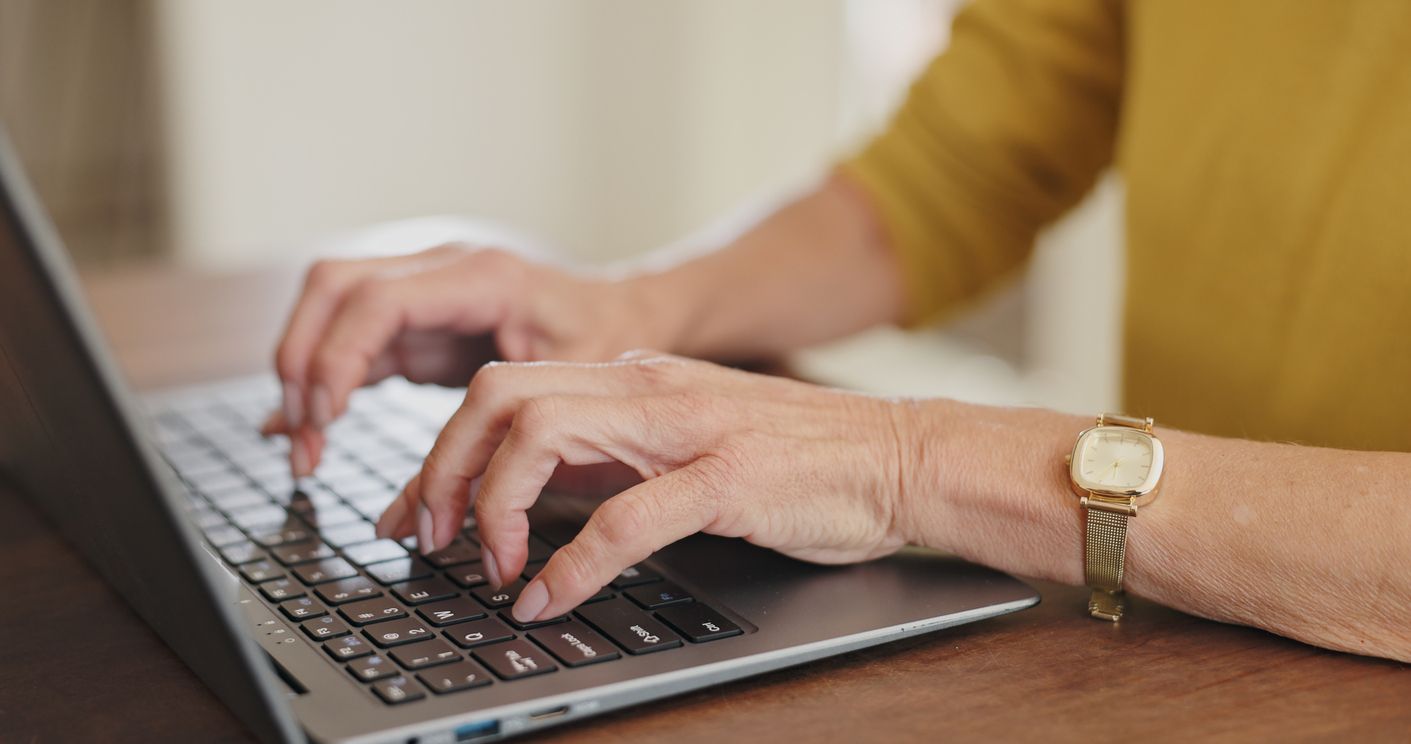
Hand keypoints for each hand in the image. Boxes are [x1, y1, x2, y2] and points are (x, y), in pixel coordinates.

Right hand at [264, 244, 653, 474]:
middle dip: (302, 359)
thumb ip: (489, 448)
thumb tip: (420, 514)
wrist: (631, 314)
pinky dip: (325, 379)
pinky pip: (352, 337)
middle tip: (303, 436)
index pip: (378, 299)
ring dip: (304, 370)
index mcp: (482, 278)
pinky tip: (305, 426)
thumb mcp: (560, 400)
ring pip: (329, 305)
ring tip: (304, 445)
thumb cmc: (607, 351)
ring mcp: (425, 287)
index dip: (338, 357)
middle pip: (332, 285)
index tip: (325, 417)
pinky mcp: (419, 318)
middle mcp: (443, 268)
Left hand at [374, 352, 915, 624]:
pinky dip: (572, 564)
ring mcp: (685, 426)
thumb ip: (609, 453)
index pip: (503, 387)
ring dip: (495, 507)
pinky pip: (626, 516)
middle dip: (442, 467)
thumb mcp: (682, 441)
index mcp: (630, 376)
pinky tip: (549, 598)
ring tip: (489, 567)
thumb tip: (527, 491)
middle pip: (500, 394)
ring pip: (544, 434)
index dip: (440, 451)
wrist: (897, 455)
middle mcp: (646, 386)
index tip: (413, 510)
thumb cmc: (796, 458)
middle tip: (428, 536)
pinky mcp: (727, 477)